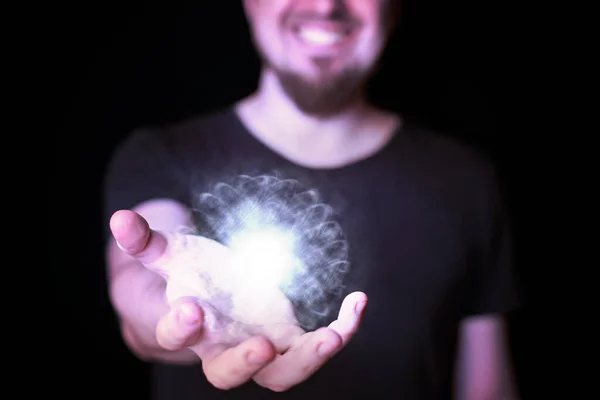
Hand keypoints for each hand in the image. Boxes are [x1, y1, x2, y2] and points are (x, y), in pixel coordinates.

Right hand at [110, 209, 367, 390]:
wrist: (206, 303)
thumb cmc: (182, 277)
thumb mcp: (165, 255)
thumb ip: (146, 241)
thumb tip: (120, 218)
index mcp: (185, 326)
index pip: (175, 335)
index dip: (180, 328)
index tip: (190, 308)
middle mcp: (221, 345)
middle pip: (228, 372)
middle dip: (245, 363)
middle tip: (263, 346)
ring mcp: (258, 343)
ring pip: (281, 373)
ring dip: (309, 359)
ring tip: (334, 335)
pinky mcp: (288, 335)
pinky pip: (315, 343)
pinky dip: (341, 328)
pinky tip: (357, 303)